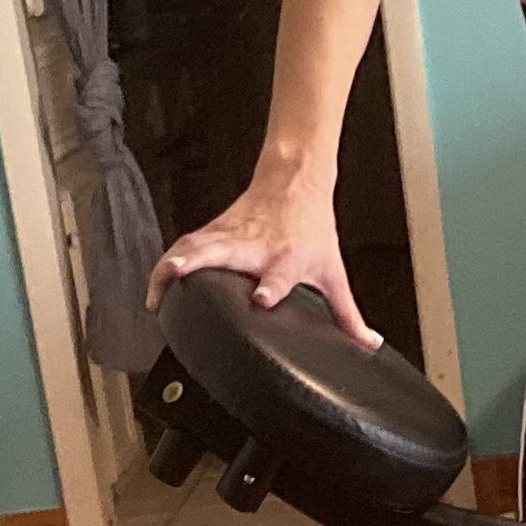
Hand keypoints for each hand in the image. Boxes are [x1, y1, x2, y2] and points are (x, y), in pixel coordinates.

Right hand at [145, 174, 382, 348]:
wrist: (295, 181)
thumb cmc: (313, 229)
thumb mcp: (333, 272)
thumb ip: (348, 314)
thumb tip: (368, 344)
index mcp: (288, 257)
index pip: (279, 273)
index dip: (271, 286)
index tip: (262, 298)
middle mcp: (255, 244)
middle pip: (222, 251)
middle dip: (198, 262)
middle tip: (176, 275)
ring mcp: (231, 234)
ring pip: (195, 245)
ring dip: (173, 263)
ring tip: (156, 289)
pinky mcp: (214, 230)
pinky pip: (186, 245)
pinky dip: (167, 263)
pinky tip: (156, 284)